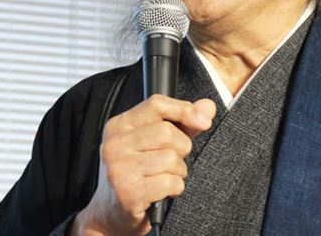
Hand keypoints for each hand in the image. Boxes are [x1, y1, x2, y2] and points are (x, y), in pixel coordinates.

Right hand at [70, 95, 215, 235]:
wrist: (112, 214)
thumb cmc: (138, 174)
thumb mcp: (155, 143)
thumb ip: (182, 122)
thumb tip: (208, 106)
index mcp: (119, 126)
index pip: (156, 104)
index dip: (184, 110)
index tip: (203, 121)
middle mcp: (115, 144)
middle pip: (167, 132)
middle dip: (181, 148)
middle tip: (172, 162)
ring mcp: (119, 168)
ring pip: (171, 158)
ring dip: (179, 171)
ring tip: (165, 178)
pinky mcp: (128, 192)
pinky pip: (170, 182)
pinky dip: (175, 188)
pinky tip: (163, 192)